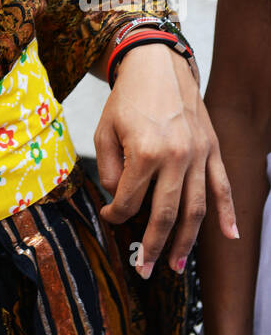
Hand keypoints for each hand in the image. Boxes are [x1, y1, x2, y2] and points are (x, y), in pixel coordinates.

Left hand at [94, 43, 237, 275]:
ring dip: (186, 241)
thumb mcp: (104, 130)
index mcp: (145, 152)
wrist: (158, 64)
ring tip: (176, 266)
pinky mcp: (212, 150)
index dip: (115, 214)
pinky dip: (228, 213)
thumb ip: (107, 168)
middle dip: (152, 246)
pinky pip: (222, 187)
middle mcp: (176, 157)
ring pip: (195, 209)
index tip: (110, 217)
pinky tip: (230, 236)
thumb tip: (117, 198)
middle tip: (144, 269)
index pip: (129, 200)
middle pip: (164, 214)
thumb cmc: (128, 98)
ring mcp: (198, 155)